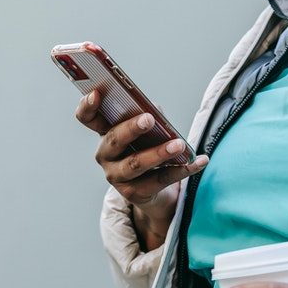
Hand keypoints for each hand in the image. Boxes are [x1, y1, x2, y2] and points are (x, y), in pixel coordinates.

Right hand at [76, 88, 207, 249]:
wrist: (154, 188)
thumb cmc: (148, 147)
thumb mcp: (148, 130)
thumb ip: (149, 115)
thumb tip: (156, 111)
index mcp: (105, 132)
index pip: (87, 118)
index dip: (87, 106)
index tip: (96, 93)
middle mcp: (105, 155)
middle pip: (114, 140)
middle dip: (131, 129)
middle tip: (149, 119)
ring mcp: (117, 176)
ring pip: (136, 164)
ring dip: (159, 153)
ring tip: (179, 144)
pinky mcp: (135, 194)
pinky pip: (161, 180)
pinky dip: (184, 169)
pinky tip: (200, 160)